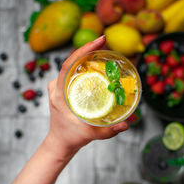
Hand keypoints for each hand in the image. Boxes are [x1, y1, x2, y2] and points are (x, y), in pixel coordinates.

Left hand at [45, 36, 127, 159]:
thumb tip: (127, 125)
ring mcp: (57, 87)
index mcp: (59, 94)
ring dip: (86, 56)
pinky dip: (84, 65)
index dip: (83, 50)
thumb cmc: (72, 137)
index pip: (68, 65)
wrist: (60, 142)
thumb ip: (109, 131)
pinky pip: (72, 72)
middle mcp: (56, 87)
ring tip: (102, 51)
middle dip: (88, 49)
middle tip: (105, 42)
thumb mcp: (91, 135)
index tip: (99, 41)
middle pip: (71, 61)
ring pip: (72, 66)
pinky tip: (95, 64)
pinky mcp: (61, 89)